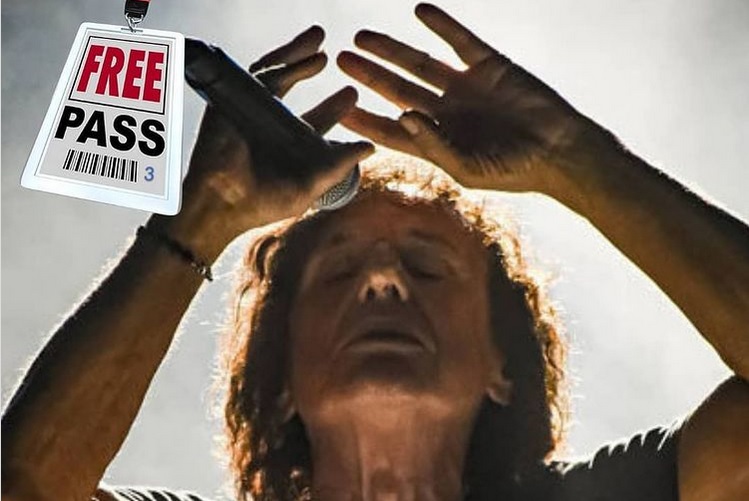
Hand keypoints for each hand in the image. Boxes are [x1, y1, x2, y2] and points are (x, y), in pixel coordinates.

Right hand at [154, 26, 373, 259]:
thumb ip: (341, 164)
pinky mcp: (238, 99)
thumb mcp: (314, 183)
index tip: (350, 93)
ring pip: (277, 75)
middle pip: (293, 93)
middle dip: (311, 73)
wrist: (227, 200)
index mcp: (288, 149)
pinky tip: (309, 55)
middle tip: (329, 56)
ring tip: (319, 40)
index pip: (314, 123)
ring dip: (298, 55)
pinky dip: (286, 62)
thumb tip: (370, 147)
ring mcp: (253, 111)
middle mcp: (271, 127)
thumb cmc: (267, 201)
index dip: (332, 109)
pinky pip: (263, 74)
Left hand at [337, 3, 593, 193]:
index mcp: (437, 140)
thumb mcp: (468, 168)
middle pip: (398, 89)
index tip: (338, 110)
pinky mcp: (490, 66)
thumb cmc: (513, 171)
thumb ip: (433, 145)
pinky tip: (420, 11)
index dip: (365, 120)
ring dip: (392, 49)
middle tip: (340, 60)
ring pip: (420, 62)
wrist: (561, 152)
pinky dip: (442, 25)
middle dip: (369, 75)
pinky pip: (460, 40)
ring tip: (363, 37)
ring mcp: (465, 87)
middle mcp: (446, 112)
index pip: (391, 129)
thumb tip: (402, 116)